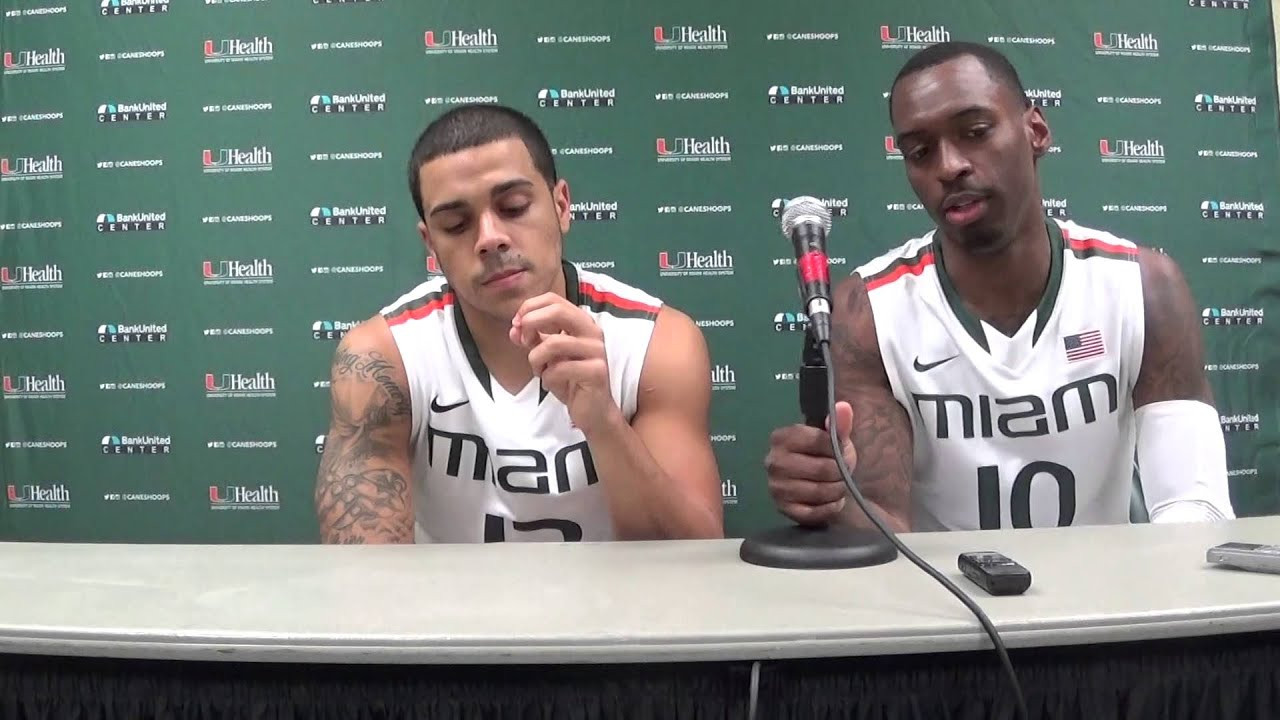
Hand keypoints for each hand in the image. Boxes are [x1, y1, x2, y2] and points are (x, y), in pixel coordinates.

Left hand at [510, 293, 615, 427]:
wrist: (593, 411)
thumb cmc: (570, 379)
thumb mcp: (546, 356)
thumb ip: (532, 339)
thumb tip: (515, 328)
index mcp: (581, 322)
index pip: (553, 299)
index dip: (529, 308)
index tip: (517, 325)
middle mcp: (592, 331)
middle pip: (557, 311)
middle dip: (531, 324)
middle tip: (524, 342)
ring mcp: (596, 351)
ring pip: (553, 343)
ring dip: (536, 359)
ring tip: (539, 371)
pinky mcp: (597, 371)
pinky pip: (559, 369)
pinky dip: (547, 378)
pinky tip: (551, 384)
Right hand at [764, 401, 857, 525]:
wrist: (816, 483)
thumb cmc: (825, 456)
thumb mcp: (834, 439)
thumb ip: (839, 425)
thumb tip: (844, 407)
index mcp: (782, 437)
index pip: (819, 441)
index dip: (837, 448)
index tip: (840, 451)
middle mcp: (773, 461)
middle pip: (822, 469)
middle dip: (840, 473)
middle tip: (842, 472)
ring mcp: (776, 487)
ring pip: (820, 492)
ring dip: (837, 491)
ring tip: (837, 486)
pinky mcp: (783, 509)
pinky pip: (814, 513)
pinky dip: (829, 508)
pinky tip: (831, 501)